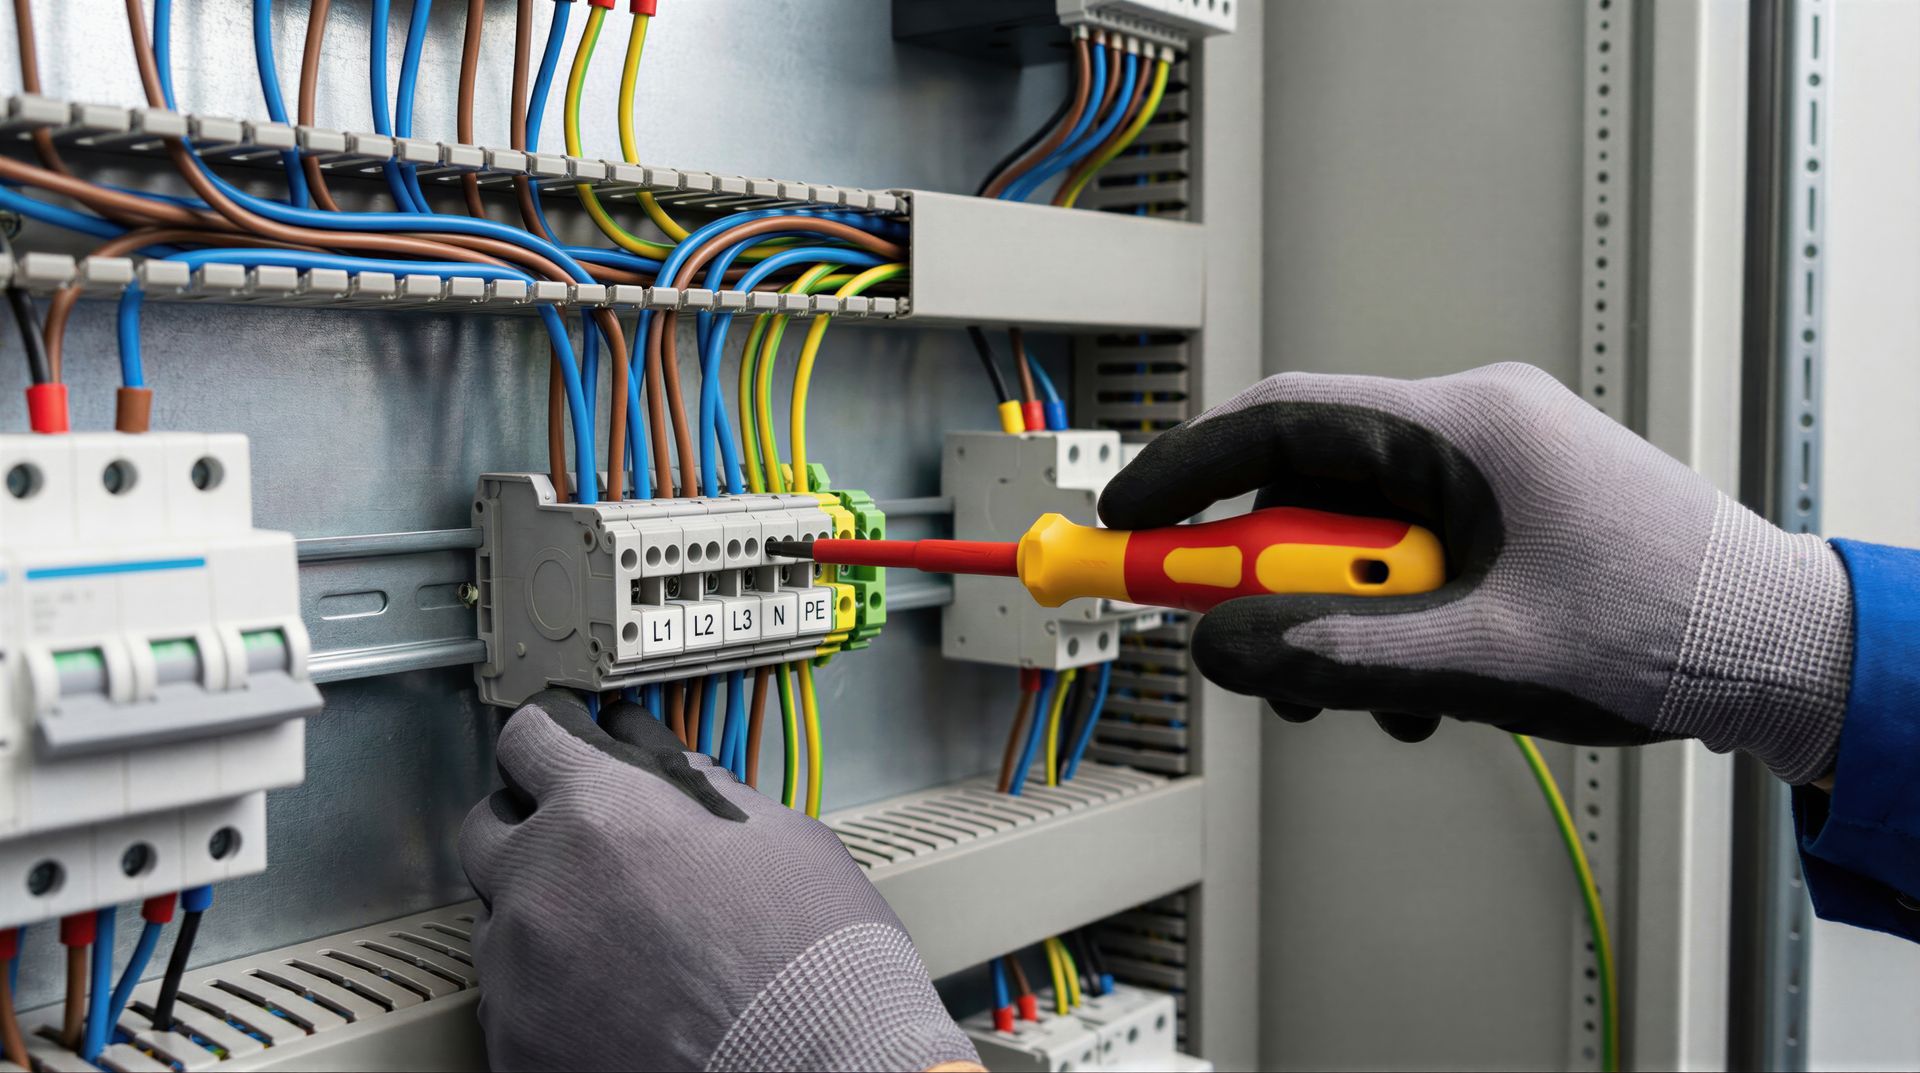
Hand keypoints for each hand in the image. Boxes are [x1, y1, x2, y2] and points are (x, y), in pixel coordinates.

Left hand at [458, 691, 978, 1071]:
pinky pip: (510, 999)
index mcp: (604, 811)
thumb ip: (701, 788)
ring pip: (496, 917)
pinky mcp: (518, 1044)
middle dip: (535, 826)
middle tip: (595, 849)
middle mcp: (542, 883)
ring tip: (620, 942)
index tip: (564, 744)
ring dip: (544, 914)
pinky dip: (549, 991)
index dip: (553, 737)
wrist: (822, 1071)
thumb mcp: (780, 835)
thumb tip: (669, 769)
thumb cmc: (813, 963)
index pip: (530, 737)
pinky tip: (614, 998)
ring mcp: (520, 971)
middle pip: (488, 825)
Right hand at [1099, 362, 1853, 783]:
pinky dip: (1386, 621)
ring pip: (1352, 533)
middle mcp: (1470, 430)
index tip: (1124, 522)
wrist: (1781, 649)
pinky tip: (1420, 689)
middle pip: (1308, 485)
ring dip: (1332, 618)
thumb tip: (1224, 651)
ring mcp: (1490, 471)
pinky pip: (1403, 555)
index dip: (1186, 470)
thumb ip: (1339, 656)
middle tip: (1237, 650)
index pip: (1280, 418)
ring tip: (1361, 697)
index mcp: (1462, 427)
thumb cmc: (1668, 629)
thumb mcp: (1479, 657)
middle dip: (1263, 578)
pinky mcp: (1505, 514)